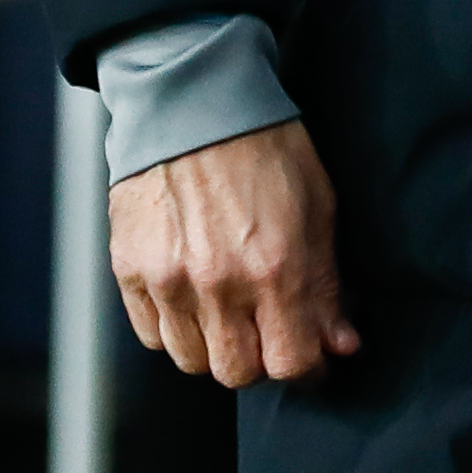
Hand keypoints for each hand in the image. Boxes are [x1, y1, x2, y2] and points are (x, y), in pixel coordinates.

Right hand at [108, 119, 359, 387]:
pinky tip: (191, 297)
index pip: (291, 363)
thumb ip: (326, 284)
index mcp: (274, 267)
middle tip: (267, 330)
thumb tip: (341, 344)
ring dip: (215, 346)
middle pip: (238, 373)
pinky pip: (152, 334)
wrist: (192, 99)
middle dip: (260, 359)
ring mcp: (168, 279)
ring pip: (192, 362)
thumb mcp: (317, 206)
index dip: (308, 366)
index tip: (311, 352)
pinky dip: (173, 328)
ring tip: (228, 311)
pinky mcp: (130, 269)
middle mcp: (218, 283)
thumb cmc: (264, 144)